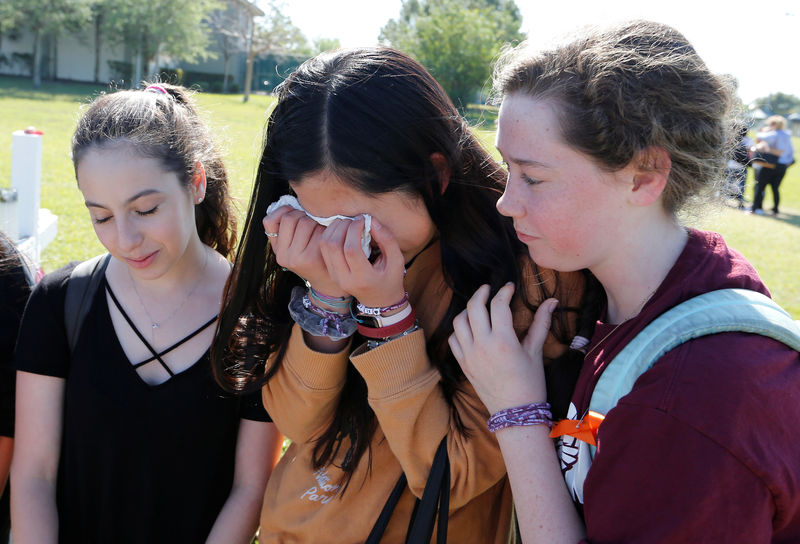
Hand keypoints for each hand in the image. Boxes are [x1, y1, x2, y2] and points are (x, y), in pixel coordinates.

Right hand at [262, 206, 346, 297]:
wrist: (330, 283)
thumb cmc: (314, 258)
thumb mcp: (294, 246)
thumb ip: (287, 228)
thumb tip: (288, 203)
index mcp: (277, 251)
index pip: (270, 220)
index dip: (283, 212)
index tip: (296, 213)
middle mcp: (282, 256)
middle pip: (291, 218)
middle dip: (304, 215)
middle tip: (314, 223)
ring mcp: (296, 257)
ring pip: (305, 221)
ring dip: (316, 221)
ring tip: (321, 230)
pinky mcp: (312, 257)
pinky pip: (318, 230)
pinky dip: (326, 229)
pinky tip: (329, 236)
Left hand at [319, 217, 405, 307]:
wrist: (379, 300)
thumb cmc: (390, 278)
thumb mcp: (397, 260)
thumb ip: (387, 240)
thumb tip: (371, 220)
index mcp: (363, 278)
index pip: (351, 250)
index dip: (354, 230)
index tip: (363, 220)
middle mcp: (345, 279)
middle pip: (333, 246)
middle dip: (342, 226)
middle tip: (354, 220)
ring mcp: (335, 277)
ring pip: (325, 246)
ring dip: (334, 229)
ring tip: (347, 223)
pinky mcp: (330, 272)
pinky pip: (323, 249)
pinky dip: (329, 235)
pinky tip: (341, 230)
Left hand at [448, 283, 557, 414]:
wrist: (516, 413)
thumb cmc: (530, 383)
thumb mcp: (535, 352)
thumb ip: (541, 323)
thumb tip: (552, 301)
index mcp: (503, 341)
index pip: (498, 305)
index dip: (504, 291)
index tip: (509, 288)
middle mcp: (482, 345)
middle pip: (474, 307)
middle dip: (481, 293)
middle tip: (488, 289)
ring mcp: (469, 355)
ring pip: (459, 322)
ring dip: (467, 310)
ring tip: (478, 307)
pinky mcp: (463, 365)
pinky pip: (453, 340)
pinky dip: (459, 330)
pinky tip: (470, 328)